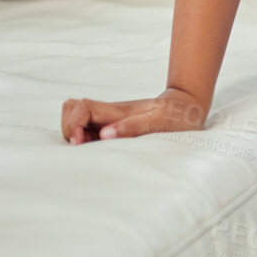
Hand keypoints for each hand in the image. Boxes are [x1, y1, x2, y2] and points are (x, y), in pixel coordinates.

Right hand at [61, 87, 209, 144]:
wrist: (187, 108)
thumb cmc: (175, 114)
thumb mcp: (158, 121)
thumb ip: (132, 127)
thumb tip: (103, 135)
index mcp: (116, 110)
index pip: (80, 107)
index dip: (73, 123)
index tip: (79, 142)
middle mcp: (107, 113)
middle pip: (71, 110)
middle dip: (68, 127)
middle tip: (82, 145)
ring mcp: (108, 119)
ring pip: (75, 118)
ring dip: (73, 133)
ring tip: (88, 148)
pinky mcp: (111, 127)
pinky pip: (86, 129)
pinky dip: (82, 138)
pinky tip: (97, 150)